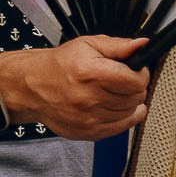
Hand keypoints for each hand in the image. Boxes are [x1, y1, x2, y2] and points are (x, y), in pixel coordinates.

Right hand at [0, 39, 148, 136]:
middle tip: (120, 81)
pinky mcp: (87, 132)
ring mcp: (87, 118)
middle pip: (136, 97)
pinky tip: (116, 106)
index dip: (140, 74)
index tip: (133, 71)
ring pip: (131, 112)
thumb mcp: (88, 45)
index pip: (136, 81)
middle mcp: (87, 98)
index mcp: (89, 73)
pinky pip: (122, 127)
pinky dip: (125, 117)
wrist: (33, 86)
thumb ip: (119, 46)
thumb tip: (142, 45)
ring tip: (112, 92)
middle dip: (133, 87)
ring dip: (128, 102)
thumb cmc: (61, 65)